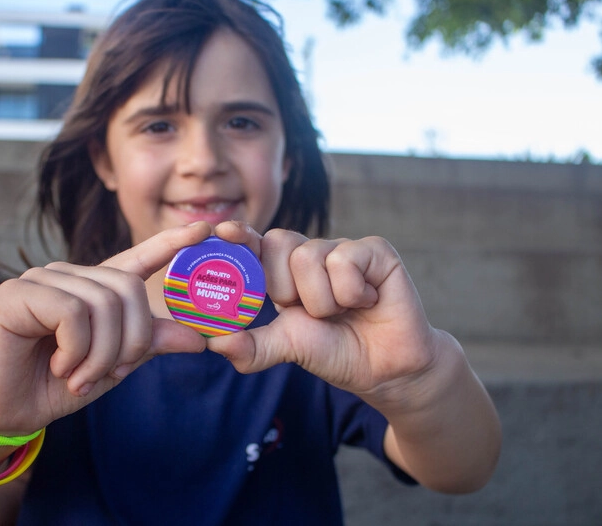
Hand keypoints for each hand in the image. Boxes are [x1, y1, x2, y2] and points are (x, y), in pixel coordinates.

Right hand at [0, 222, 211, 436]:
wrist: (5, 414)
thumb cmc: (56, 385)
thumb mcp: (113, 365)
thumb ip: (149, 344)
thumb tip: (200, 337)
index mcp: (94, 289)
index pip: (137, 258)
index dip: (170, 243)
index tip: (206, 229)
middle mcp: (69, 276)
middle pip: (127, 289)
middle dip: (130, 341)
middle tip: (111, 372)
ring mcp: (42, 279)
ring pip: (102, 303)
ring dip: (100, 354)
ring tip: (80, 376)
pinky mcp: (17, 292)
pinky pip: (71, 312)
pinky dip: (75, 349)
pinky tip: (60, 365)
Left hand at [208, 222, 438, 399]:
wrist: (386, 368)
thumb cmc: (335, 351)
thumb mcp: (287, 348)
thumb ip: (252, 347)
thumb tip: (215, 343)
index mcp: (283, 271)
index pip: (256, 243)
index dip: (240, 235)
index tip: (224, 232)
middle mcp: (310, 253)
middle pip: (278, 243)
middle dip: (288, 289)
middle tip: (312, 312)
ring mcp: (342, 248)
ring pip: (309, 257)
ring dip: (323, 301)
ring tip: (343, 312)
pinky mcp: (375, 250)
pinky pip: (345, 260)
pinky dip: (352, 292)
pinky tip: (368, 301)